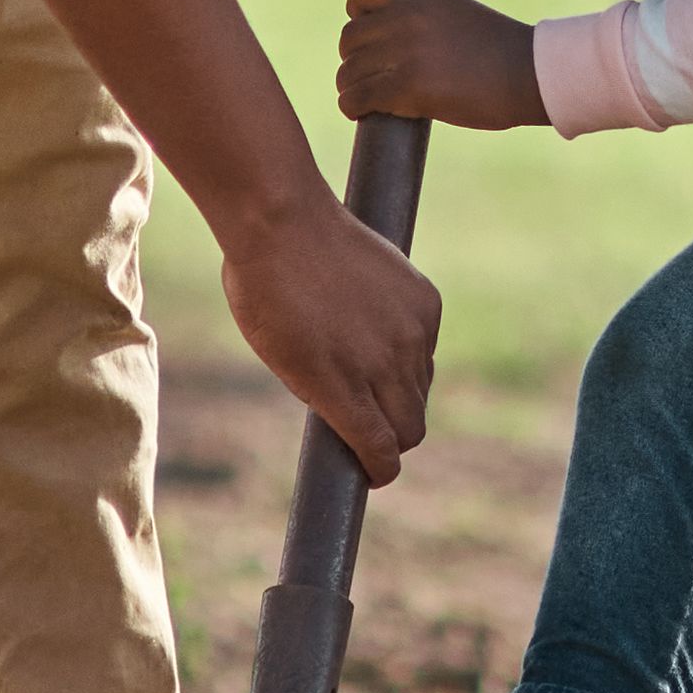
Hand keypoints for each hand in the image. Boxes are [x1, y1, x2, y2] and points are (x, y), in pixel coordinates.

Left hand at [221, 193, 439, 480]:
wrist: (283, 221)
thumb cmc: (266, 292)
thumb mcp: (281, 359)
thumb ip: (324, 396)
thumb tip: (356, 418)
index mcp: (340, 386)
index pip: (383, 450)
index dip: (380, 470)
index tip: (374, 471)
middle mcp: (384, 363)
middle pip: (413, 427)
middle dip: (395, 438)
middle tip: (373, 428)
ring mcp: (411, 330)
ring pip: (422, 387)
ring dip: (401, 392)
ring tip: (367, 369)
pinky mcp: (426, 301)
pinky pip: (426, 345)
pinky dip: (409, 349)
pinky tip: (378, 328)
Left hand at [339, 0, 550, 130]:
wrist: (530, 74)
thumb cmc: (500, 49)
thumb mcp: (456, 13)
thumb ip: (422, 16)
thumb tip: (390, 37)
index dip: (358, 15)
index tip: (370, 34)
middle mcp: (405, 17)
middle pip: (350, 38)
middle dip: (356, 59)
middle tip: (374, 76)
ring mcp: (404, 52)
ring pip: (348, 72)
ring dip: (353, 88)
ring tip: (367, 99)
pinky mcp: (407, 87)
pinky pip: (357, 98)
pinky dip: (353, 107)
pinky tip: (362, 113)